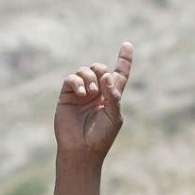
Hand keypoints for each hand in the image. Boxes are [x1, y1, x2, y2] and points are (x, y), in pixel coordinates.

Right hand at [53, 42, 133, 159]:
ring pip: (85, 71)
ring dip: (89, 77)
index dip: (124, 59)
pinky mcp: (67, 96)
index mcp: (111, 96)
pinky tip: (81, 92)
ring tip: (90, 92)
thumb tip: (106, 75)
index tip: (127, 45)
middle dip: (101, 70)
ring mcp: (81, 93)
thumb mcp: (114, 115)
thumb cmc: (101, 136)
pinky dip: (77, 82)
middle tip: (100, 86)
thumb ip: (113, 94)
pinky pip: (71, 79)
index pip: (119, 74)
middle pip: (100, 68)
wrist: (81, 149)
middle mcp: (96, 92)